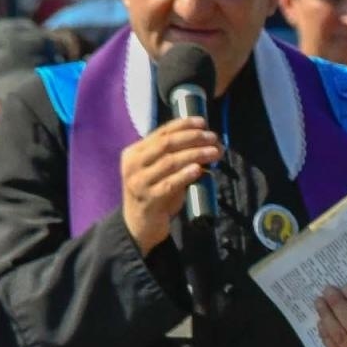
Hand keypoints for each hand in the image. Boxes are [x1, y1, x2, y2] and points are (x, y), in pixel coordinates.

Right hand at [120, 117, 221, 255]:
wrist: (140, 225)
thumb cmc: (155, 192)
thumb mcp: (158, 170)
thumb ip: (173, 155)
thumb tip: (208, 142)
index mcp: (134, 153)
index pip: (161, 132)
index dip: (183, 125)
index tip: (203, 122)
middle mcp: (133, 165)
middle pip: (166, 144)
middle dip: (193, 138)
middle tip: (213, 138)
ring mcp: (139, 183)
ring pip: (170, 162)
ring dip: (195, 154)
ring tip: (214, 152)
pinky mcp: (149, 200)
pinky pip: (170, 184)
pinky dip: (185, 175)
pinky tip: (199, 169)